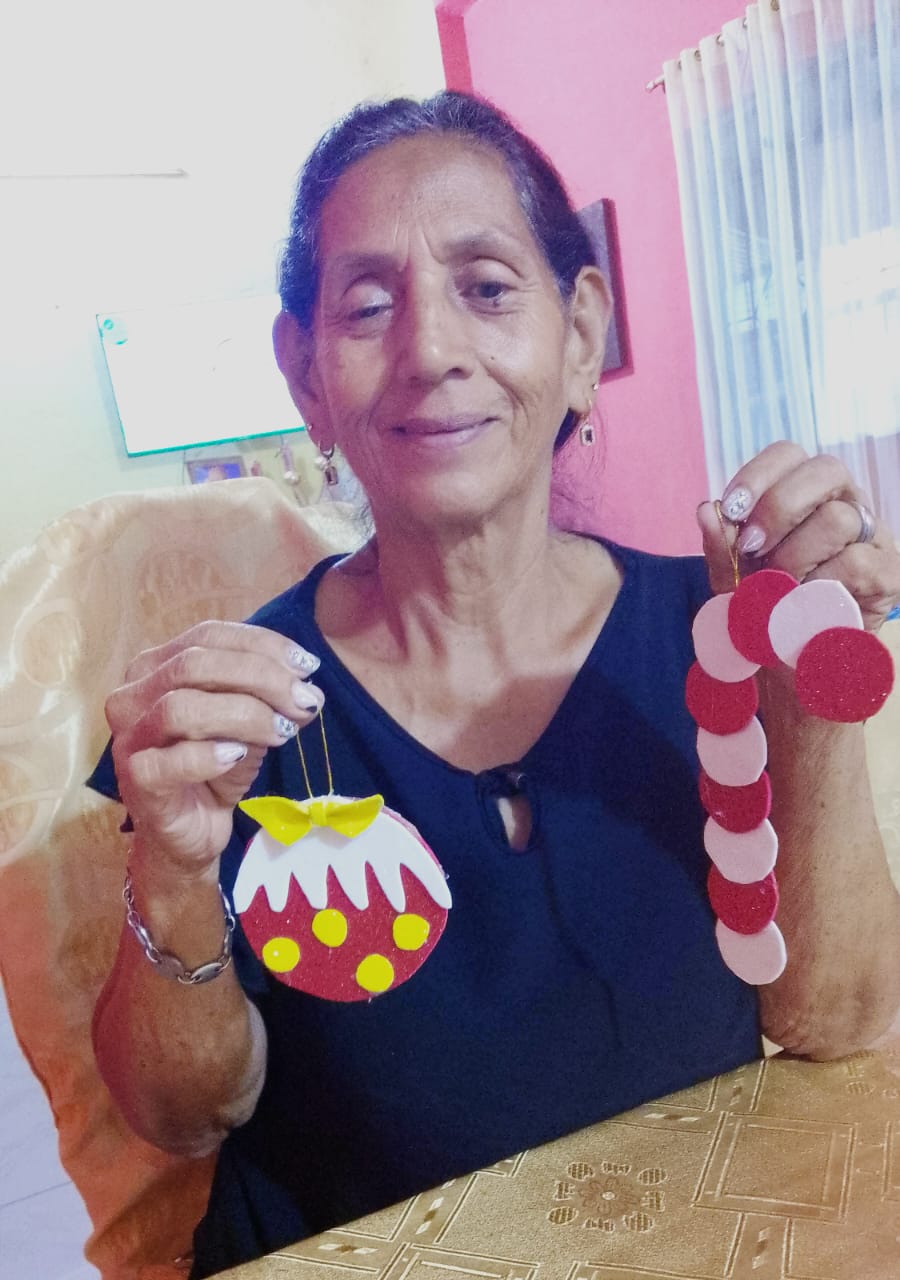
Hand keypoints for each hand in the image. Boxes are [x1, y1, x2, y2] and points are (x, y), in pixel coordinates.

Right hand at [105, 622, 323, 876]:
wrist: (192, 830)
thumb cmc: (216, 766)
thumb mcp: (249, 723)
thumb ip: (270, 697)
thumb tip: (307, 687)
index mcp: (155, 666)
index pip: (208, 635)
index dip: (262, 645)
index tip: (308, 666)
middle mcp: (132, 695)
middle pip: (195, 665)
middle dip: (261, 678)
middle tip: (304, 702)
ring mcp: (128, 739)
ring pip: (180, 708)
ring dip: (244, 715)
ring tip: (283, 731)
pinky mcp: (135, 781)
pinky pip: (168, 762)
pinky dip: (208, 756)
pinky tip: (239, 756)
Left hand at [697, 442, 899, 630]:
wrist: (793, 669)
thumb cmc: (765, 614)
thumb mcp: (732, 582)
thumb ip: (721, 548)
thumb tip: (706, 509)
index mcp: (806, 495)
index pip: (789, 455)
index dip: (758, 474)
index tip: (731, 509)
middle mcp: (845, 504)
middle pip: (826, 470)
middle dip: (779, 506)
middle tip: (752, 547)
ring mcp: (873, 537)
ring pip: (838, 519)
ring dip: (795, 557)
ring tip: (779, 589)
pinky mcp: (889, 573)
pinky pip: (855, 562)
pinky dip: (820, 586)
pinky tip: (807, 606)